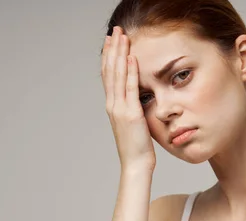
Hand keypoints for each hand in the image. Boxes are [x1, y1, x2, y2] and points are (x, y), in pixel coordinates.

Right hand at [101, 26, 155, 171]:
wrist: (135, 164)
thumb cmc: (137, 147)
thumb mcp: (133, 123)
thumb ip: (132, 108)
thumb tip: (137, 99)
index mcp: (113, 106)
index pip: (109, 76)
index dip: (109, 57)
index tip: (112, 41)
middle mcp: (113, 105)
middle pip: (110, 70)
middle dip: (113, 49)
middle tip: (116, 31)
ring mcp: (120, 108)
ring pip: (118, 75)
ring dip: (120, 54)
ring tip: (122, 37)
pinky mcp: (131, 113)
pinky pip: (131, 88)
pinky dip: (131, 72)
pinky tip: (132, 57)